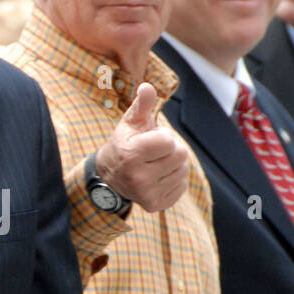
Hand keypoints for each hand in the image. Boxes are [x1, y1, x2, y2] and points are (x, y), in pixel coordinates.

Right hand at [94, 82, 190, 212]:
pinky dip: (174, 180)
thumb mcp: (130, 122)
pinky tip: (158, 177)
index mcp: (132, 154)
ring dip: (174, 164)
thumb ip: (142, 104)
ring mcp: (147, 194)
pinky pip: (181, 188)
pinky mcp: (155, 206)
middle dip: (171, 150)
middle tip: (154, 152)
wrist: (110, 176)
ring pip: (183, 171)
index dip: (162, 136)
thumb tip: (147, 87)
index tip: (149, 140)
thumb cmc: (125, 143)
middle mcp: (139, 178)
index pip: (169, 141)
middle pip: (181, 156)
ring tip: (156, 164)